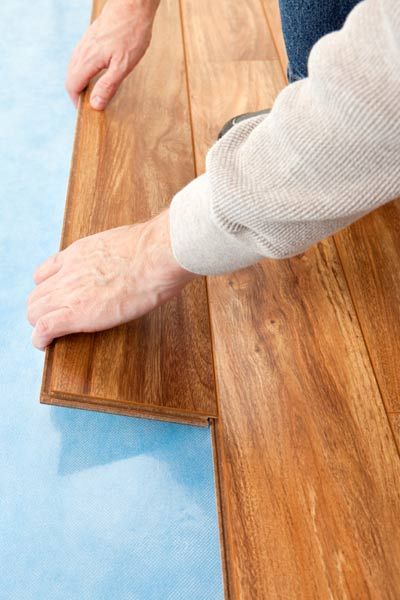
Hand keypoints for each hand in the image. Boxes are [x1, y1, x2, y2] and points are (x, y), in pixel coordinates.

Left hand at [27, 211, 194, 349]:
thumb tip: (133, 259)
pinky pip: (43, 328)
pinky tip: (45, 345)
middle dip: (42, 309)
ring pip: (34, 311)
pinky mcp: (76, 313)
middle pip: (36, 295)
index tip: (57, 299)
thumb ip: (116, 253)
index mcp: (78, 253)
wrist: (156, 256)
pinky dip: (40, 339)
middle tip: (55, 321)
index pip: (45, 273)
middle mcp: (68, 272)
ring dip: (39, 323)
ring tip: (49, 335)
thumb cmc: (153, 250)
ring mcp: (69, 292)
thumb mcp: (124, 243)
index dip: (48, 289)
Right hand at [66, 0, 159, 109]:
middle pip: (71, 77)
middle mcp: (82, 51)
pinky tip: (94, 72)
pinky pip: (80, 57)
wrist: (132, 4)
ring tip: (92, 93)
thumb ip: (108, 86)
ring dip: (80, 82)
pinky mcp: (91, 37)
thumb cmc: (131, 34)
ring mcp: (85, 42)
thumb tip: (95, 105)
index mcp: (88, 61)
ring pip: (74, 67)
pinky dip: (83, 70)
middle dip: (77, 94)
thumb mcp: (122, 66)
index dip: (77, 102)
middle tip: (89, 106)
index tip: (85, 112)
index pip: (73, 86)